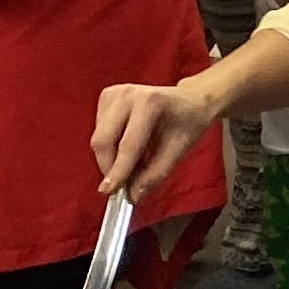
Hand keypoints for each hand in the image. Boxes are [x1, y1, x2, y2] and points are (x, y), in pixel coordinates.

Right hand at [90, 79, 218, 195]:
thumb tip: (133, 195)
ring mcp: (114, 93)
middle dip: (109, 167)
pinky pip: (99, 131)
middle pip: (103, 141)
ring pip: (99, 139)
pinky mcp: (106, 97)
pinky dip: (110, 146)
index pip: (128, 144)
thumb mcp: (180, 150)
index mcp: (150, 102)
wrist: (190, 99)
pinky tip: (129, 143)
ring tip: (136, 159)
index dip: (118, 170)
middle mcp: (127, 94)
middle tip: (122, 184)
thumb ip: (156, 174)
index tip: (109, 191)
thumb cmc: (188, 122)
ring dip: (111, 158)